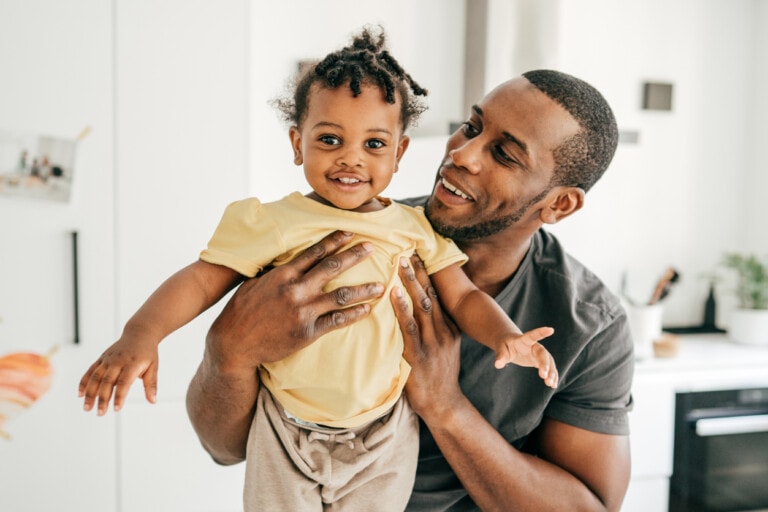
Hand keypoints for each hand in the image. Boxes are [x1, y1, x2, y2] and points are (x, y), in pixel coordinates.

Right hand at [79, 334, 158, 414]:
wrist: (139, 333)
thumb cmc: (147, 353)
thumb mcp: (153, 367)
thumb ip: (151, 385)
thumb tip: (153, 401)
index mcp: (132, 364)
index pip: (124, 382)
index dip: (120, 396)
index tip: (116, 409)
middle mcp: (118, 361)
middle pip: (107, 381)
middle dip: (102, 398)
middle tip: (100, 413)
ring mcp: (108, 359)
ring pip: (96, 377)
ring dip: (90, 393)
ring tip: (87, 408)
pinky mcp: (102, 358)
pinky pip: (90, 370)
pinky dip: (84, 382)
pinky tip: (80, 394)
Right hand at [206, 231, 384, 372]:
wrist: (234, 343)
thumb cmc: (242, 311)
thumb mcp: (255, 283)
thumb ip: (276, 272)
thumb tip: (288, 258)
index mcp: (282, 275)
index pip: (314, 252)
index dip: (334, 241)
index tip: (351, 232)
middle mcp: (295, 290)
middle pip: (331, 268)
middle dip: (354, 256)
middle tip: (372, 248)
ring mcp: (302, 311)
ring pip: (340, 296)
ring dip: (363, 289)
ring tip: (380, 286)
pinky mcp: (307, 332)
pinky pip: (336, 322)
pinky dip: (353, 315)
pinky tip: (367, 310)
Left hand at [391, 255, 463, 418]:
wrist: (444, 404)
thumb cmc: (438, 376)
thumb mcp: (443, 348)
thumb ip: (433, 329)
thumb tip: (418, 309)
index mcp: (450, 328)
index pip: (438, 294)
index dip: (427, 273)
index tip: (417, 254)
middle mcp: (444, 331)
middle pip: (431, 293)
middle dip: (419, 270)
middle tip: (407, 249)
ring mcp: (433, 343)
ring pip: (422, 305)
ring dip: (410, 282)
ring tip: (400, 262)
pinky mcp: (419, 355)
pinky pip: (409, 327)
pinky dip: (401, 308)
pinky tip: (392, 293)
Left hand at [494, 327, 558, 387]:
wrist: (511, 345)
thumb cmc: (505, 344)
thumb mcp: (501, 348)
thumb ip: (500, 356)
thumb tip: (498, 365)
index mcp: (524, 340)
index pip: (533, 335)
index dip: (541, 332)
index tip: (551, 329)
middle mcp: (535, 346)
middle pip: (543, 354)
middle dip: (545, 364)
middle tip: (544, 376)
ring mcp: (539, 354)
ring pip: (549, 362)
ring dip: (551, 373)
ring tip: (551, 385)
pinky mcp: (540, 362)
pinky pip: (549, 369)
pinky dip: (552, 376)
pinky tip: (553, 386)